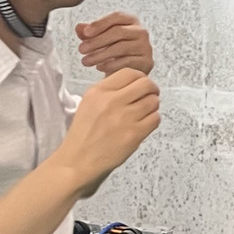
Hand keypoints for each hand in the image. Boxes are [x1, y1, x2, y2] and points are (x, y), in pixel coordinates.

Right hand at [54, 68, 159, 184]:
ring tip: (144, 114)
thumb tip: (133, 84)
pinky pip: (155, 119)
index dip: (140, 78)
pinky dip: (152, 121)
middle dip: (152, 89)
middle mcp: (112, 101)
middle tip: (150, 96)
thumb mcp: (89, 104)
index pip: (130, 73)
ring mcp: (124, 117)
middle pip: (146, 84)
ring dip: (153, 106)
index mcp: (99, 91)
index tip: (141, 85)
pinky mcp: (134, 134)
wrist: (78, 161)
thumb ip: (110, 92)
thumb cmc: (84, 135)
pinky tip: (143, 125)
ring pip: (153, 101)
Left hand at [77, 12, 153, 74]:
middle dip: (97, 41)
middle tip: (81, 49)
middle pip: (118, 32)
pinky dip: (110, 65)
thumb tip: (79, 28)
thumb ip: (89, 32)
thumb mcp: (99, 38)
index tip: (85, 33)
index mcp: (130, 20)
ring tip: (86, 61)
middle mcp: (141, 31)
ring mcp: (145, 47)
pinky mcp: (146, 61)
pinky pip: (127, 62)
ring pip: (121, 48)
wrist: (128, 69)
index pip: (116, 16)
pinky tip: (100, 66)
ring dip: (100, 55)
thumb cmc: (114, 50)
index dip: (100, 23)